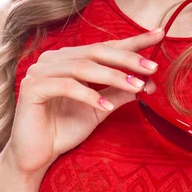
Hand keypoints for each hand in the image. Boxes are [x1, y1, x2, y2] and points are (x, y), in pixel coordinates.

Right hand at [4, 28, 164, 177]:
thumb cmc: (65, 129)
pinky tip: (106, 107)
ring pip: (84, 67)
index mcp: (70, 58)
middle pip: (97, 52)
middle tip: (153, 67)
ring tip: (137, 87)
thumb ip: (119, 93)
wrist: (35, 157)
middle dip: (128, 59)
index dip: (133, 41)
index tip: (160, 35)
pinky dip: (89, 95)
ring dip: (114, 76)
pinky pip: (66, 86)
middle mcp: (55, 58)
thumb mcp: (100, 109)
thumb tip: (148, 82)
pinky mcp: (32, 87)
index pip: (106, 47)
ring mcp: (41, 70)